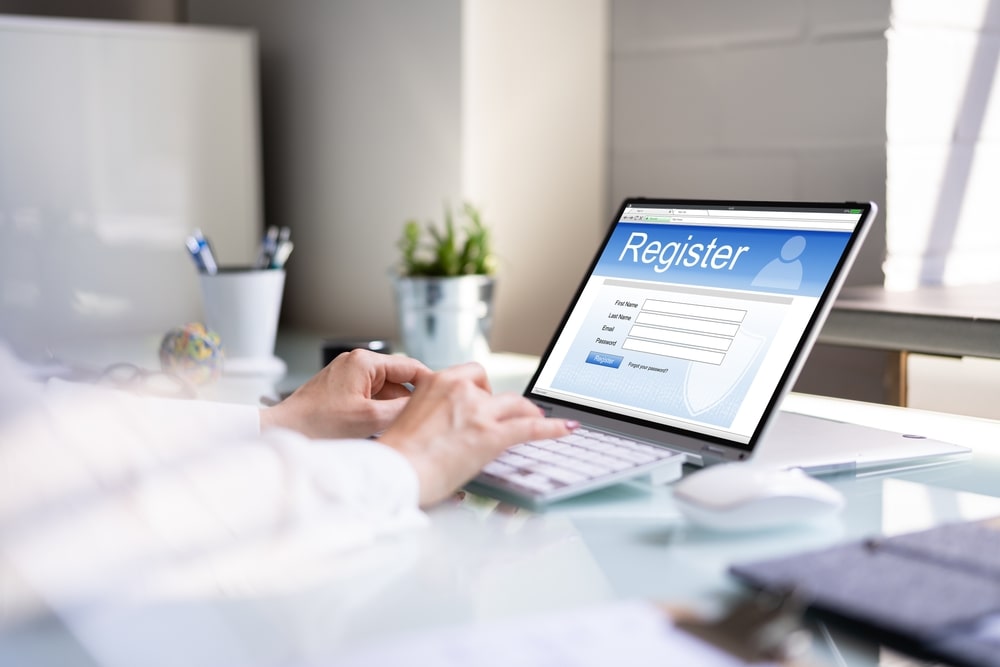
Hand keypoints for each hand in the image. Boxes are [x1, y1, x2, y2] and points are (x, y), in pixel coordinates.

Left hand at [260, 350, 429, 438]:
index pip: (410, 366)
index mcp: (365, 362)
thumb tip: (426, 406)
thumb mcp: (369, 419)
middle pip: (398, 380)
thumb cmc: (317, 424)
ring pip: (385, 391)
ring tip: (399, 430)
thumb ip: (402, 409)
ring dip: (393, 410)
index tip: (445, 397)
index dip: (430, 383)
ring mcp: (347, 376)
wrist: (283, 432)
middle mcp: (356, 363)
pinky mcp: (341, 390)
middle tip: (425, 420)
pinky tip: (380, 432)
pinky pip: (370, 398)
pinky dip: (378, 413)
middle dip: (410, 401)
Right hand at [376, 362, 576, 506]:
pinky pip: (530, 428)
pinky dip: (552, 427)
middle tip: (504, 418)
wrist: (394, 473)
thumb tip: (443, 432)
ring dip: (527, 414)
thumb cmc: (396, 457)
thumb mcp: (410, 422)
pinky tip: (566, 428)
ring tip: (536, 421)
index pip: (470, 374)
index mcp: (436, 383)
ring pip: (515, 405)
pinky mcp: (491, 435)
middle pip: (495, 388)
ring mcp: (478, 412)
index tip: (486, 397)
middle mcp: (459, 390)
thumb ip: (430, 417)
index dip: (482, 388)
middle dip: (502, 403)